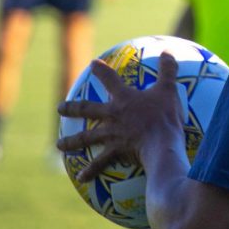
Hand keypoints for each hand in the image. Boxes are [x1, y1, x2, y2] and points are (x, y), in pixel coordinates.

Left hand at [57, 52, 183, 181]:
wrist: (160, 143)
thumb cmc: (164, 116)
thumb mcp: (169, 90)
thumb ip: (168, 70)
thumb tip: (168, 50)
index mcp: (123, 98)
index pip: (109, 79)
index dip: (101, 70)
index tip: (93, 64)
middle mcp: (111, 115)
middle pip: (87, 109)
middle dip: (72, 108)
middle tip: (59, 108)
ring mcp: (111, 134)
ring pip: (86, 137)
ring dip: (72, 141)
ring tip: (60, 145)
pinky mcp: (114, 152)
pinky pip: (100, 163)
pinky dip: (90, 171)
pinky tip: (81, 178)